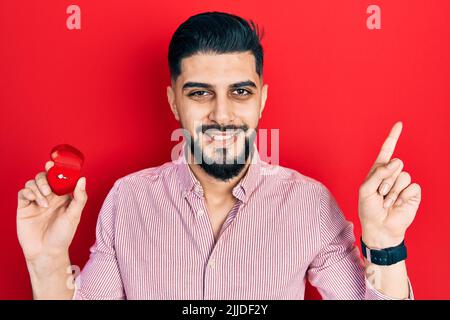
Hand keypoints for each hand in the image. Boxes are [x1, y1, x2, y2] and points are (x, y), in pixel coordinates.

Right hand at [17, 161, 87, 263]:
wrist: (46, 252)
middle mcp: (49, 196)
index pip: (59, 177)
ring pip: (33, 182)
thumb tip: (82, 179)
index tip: (54, 163)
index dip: (56, 169)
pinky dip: (29, 192)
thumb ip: (79, 197)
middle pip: (44, 177)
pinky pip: (23, 192)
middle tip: (49, 188)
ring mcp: (36, 201)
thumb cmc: (63, 235)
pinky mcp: (24, 207)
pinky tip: (37, 202)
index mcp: (63, 196)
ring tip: (45, 201)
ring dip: (38, 187)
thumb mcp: (75, 215)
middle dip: (46, 177)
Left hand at [358, 122, 420, 248]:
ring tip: (387, 201)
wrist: (379, 227)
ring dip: (392, 191)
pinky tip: (396, 205)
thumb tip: (396, 162)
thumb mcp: (365, 189)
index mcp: (378, 171)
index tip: (399, 124)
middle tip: (380, 193)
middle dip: (385, 179)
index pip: (386, 151)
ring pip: (403, 175)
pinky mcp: (412, 194)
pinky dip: (402, 196)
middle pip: (395, 163)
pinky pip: (412, 186)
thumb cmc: (368, 209)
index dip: (393, 137)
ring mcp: (402, 184)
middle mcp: (391, 175)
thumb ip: (378, 173)